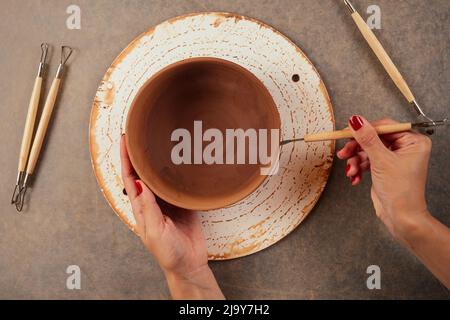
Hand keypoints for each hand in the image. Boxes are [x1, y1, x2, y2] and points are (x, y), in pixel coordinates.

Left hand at [120, 135, 223, 298]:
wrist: (189, 264)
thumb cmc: (169, 253)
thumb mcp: (155, 232)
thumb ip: (149, 208)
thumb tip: (138, 183)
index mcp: (142, 208)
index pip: (130, 178)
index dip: (126, 159)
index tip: (126, 140)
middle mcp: (153, 202)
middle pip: (143, 173)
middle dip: (140, 153)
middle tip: (141, 133)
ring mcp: (168, 202)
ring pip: (161, 176)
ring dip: (159, 159)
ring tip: (160, 141)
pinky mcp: (183, 204)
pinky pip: (179, 184)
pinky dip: (178, 171)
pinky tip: (181, 160)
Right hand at [337, 116, 431, 240]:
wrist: (400, 217)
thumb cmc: (401, 191)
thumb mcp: (381, 161)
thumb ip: (367, 139)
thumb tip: (356, 121)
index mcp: (413, 141)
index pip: (384, 126)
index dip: (364, 129)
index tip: (347, 132)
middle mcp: (405, 147)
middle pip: (373, 138)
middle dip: (357, 148)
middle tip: (344, 153)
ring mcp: (393, 158)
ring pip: (367, 150)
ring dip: (355, 161)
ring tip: (351, 171)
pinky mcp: (384, 167)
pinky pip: (366, 161)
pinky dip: (358, 168)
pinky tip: (355, 177)